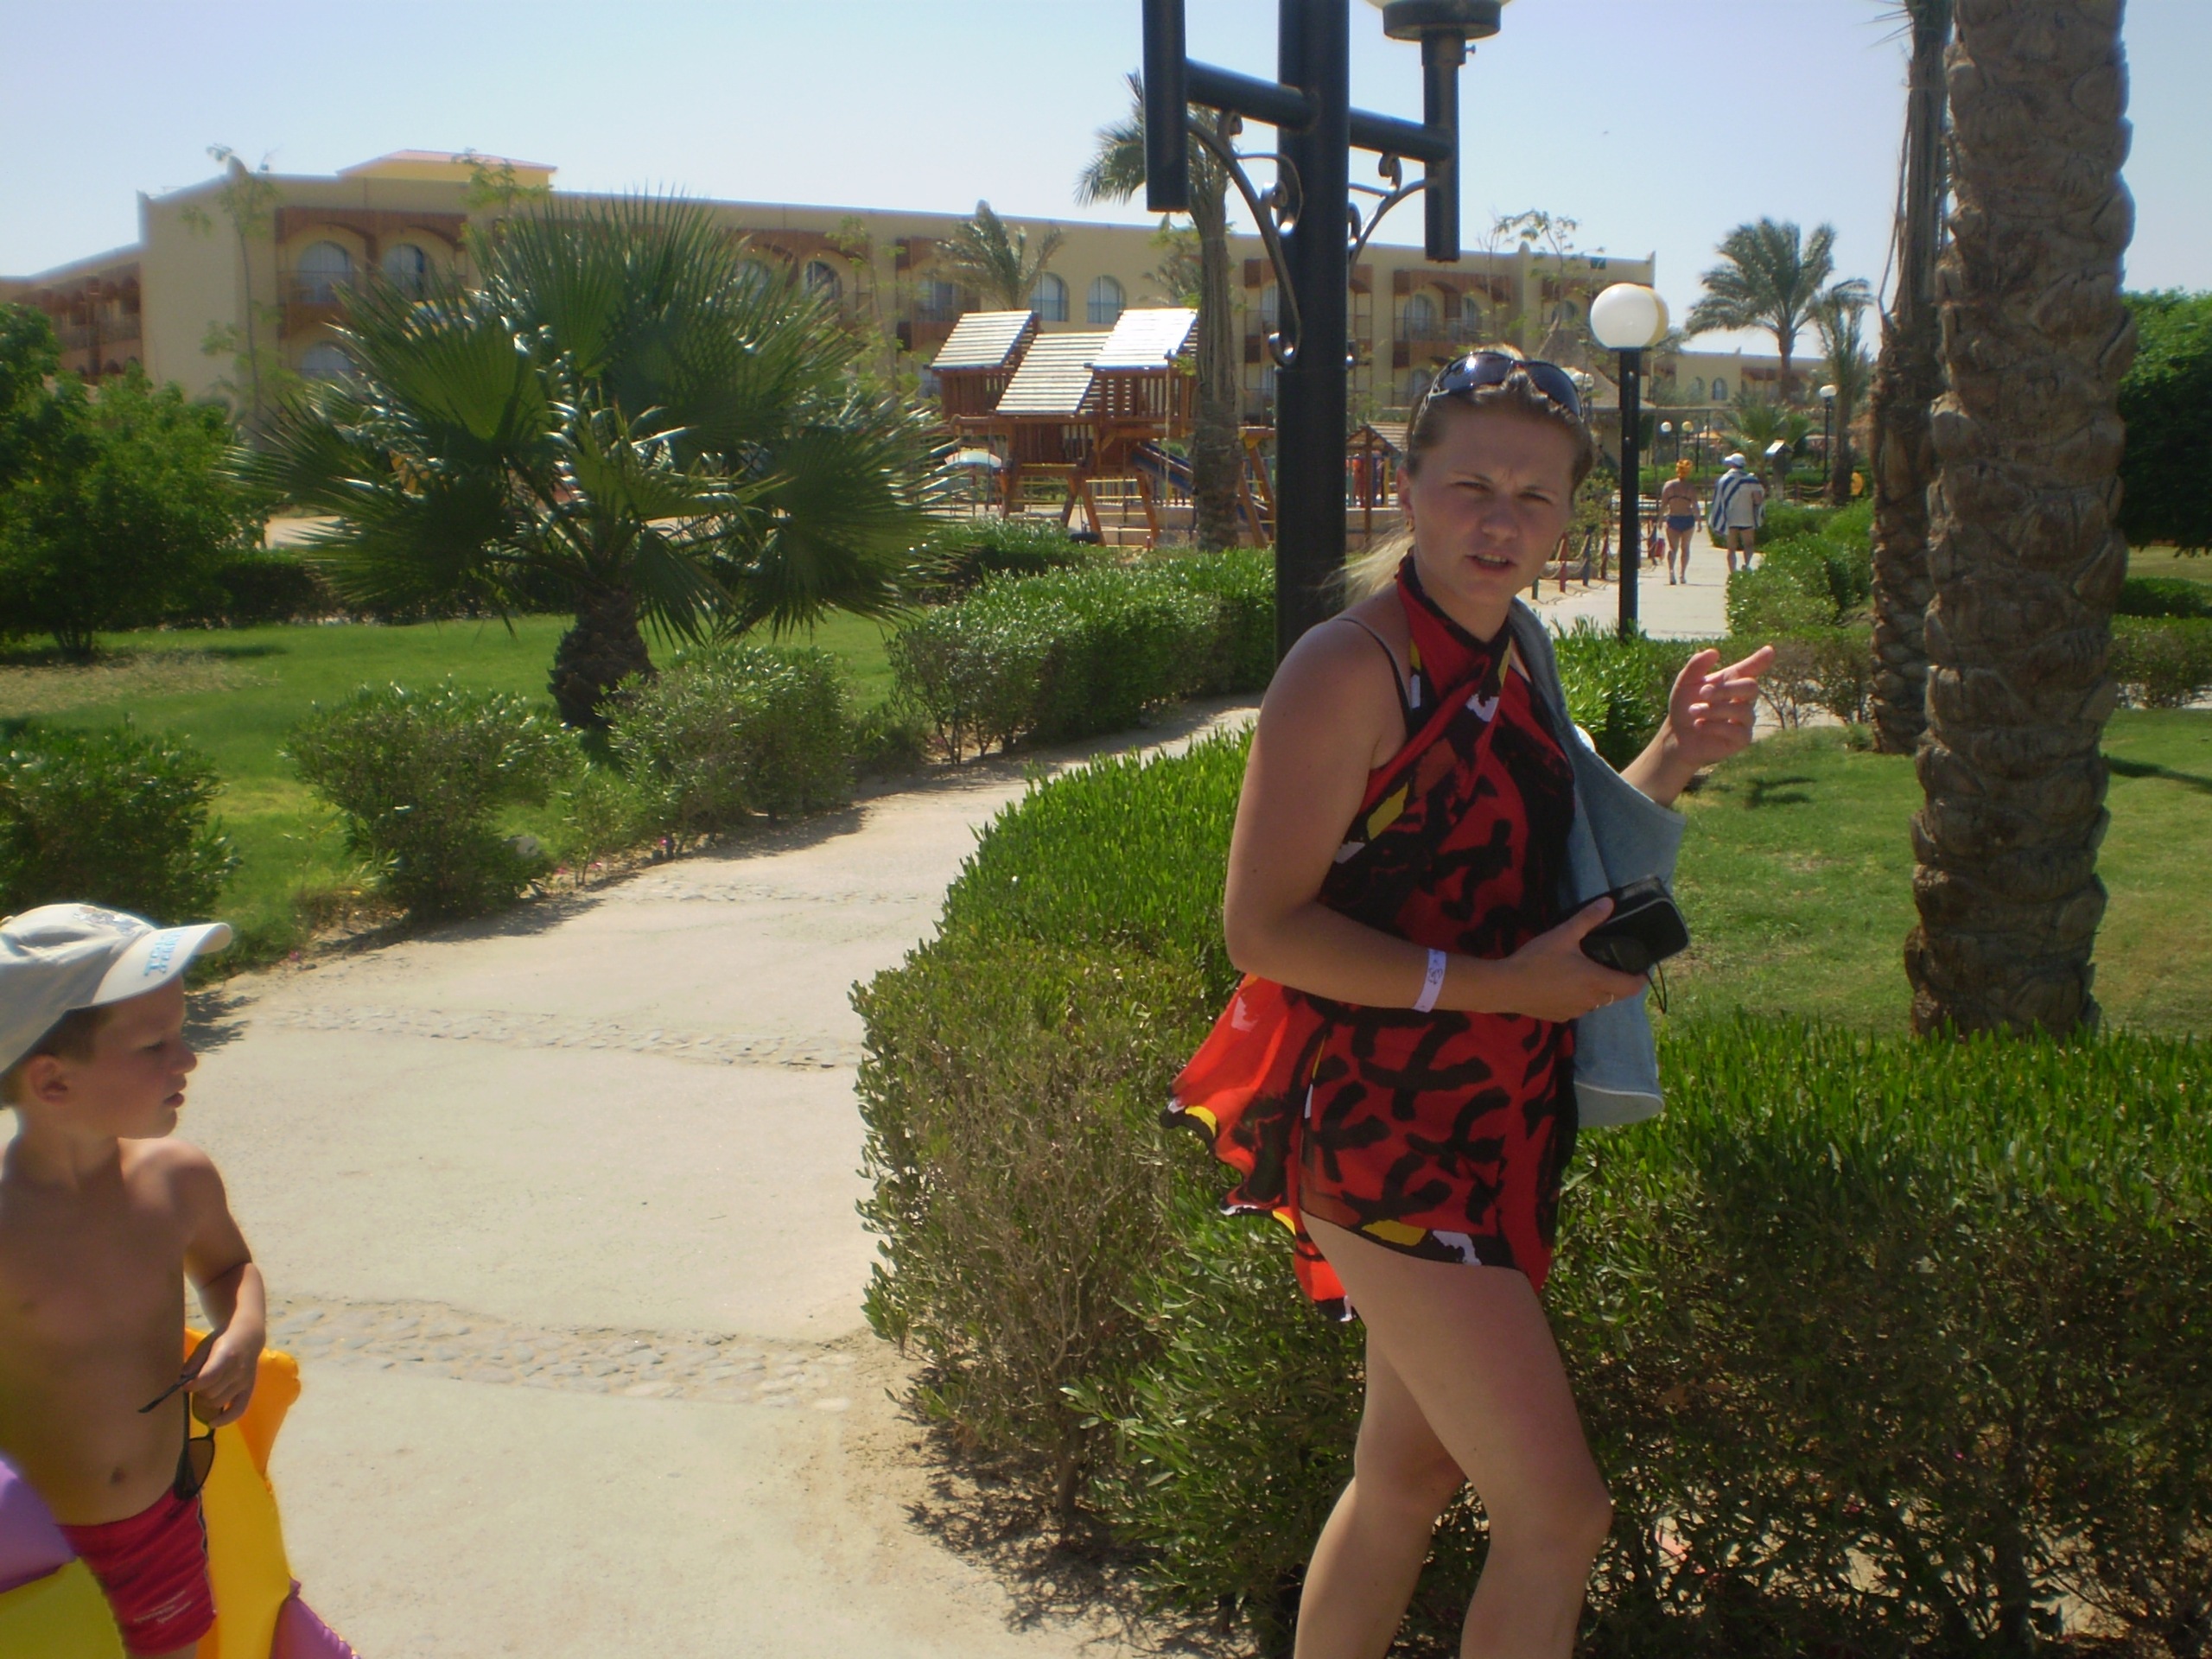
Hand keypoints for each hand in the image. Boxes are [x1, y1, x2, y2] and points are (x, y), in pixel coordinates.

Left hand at [188, 1322, 263, 1427]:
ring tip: (204, 1393)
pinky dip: (225, 1419)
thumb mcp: (206, 1344)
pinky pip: (239, 1410)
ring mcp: (245, 1382)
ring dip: (206, 1401)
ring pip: (219, 1402)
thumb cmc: (223, 1340)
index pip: (207, 1378)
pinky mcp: (249, 1390)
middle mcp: (238, 1371)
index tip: (184, 1385)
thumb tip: (183, 1381)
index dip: (192, 1385)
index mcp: (227, 1356)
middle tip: (195, 1386)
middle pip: (211, 1393)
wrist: (248, 1336)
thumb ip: (194, 1362)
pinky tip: (212, 1423)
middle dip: (198, 1392)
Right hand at [1476, 898, 1648, 1022]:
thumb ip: (1588, 919)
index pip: (1631, 987)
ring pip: (1596, 1002)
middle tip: (1609, 965)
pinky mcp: (1561, 1017)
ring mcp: (1576, 1011)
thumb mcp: (1563, 935)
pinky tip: (1562, 986)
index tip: (1638, 969)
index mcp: (1597, 981)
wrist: (1506, 987)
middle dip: (1617, 983)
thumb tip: (1609, 903)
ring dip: (1596, 991)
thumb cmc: (1537, 960)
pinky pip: (1578, 1008)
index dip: (1639, 979)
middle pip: (1615, 995)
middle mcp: (1591, 1001)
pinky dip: (1578, 998)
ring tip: (1584, 974)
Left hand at [1661, 645, 1773, 771]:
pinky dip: (1715, 726)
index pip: (1751, 669)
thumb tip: (1713, 652)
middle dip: (1725, 689)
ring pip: (1742, 710)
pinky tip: (1699, 725)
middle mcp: (1743, 699)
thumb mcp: (1685, 683)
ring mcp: (1745, 719)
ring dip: (1714, 710)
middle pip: (1750, 687)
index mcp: (1731, 682)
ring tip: (1694, 712)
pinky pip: (1737, 730)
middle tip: (1702, 693)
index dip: (1761, 660)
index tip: (1769, 651)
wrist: (1677, 736)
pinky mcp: (1742, 739)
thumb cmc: (1684, 707)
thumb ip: (1696, 666)